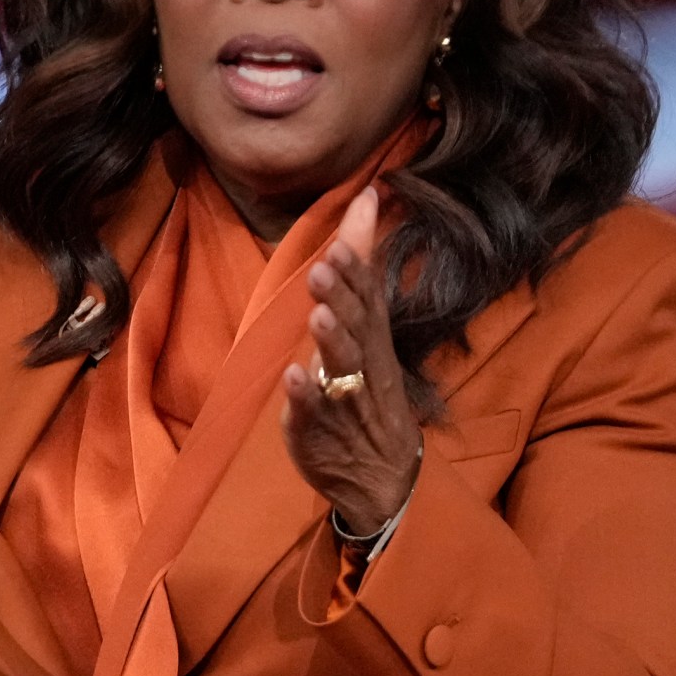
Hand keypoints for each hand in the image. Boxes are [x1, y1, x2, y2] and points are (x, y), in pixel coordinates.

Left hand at [282, 187, 420, 537]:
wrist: (383, 479)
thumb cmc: (368, 386)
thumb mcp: (367, 327)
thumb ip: (361, 267)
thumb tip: (367, 196)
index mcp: (374, 342)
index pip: (370, 302)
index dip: (358, 273)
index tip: (343, 242)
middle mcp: (367, 368)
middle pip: (358, 330)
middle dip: (342, 299)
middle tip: (323, 268)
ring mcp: (347, 402)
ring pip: (343, 369)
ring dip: (331, 342)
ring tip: (316, 315)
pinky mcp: (323, 433)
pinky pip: (316, 415)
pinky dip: (306, 397)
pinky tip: (293, 377)